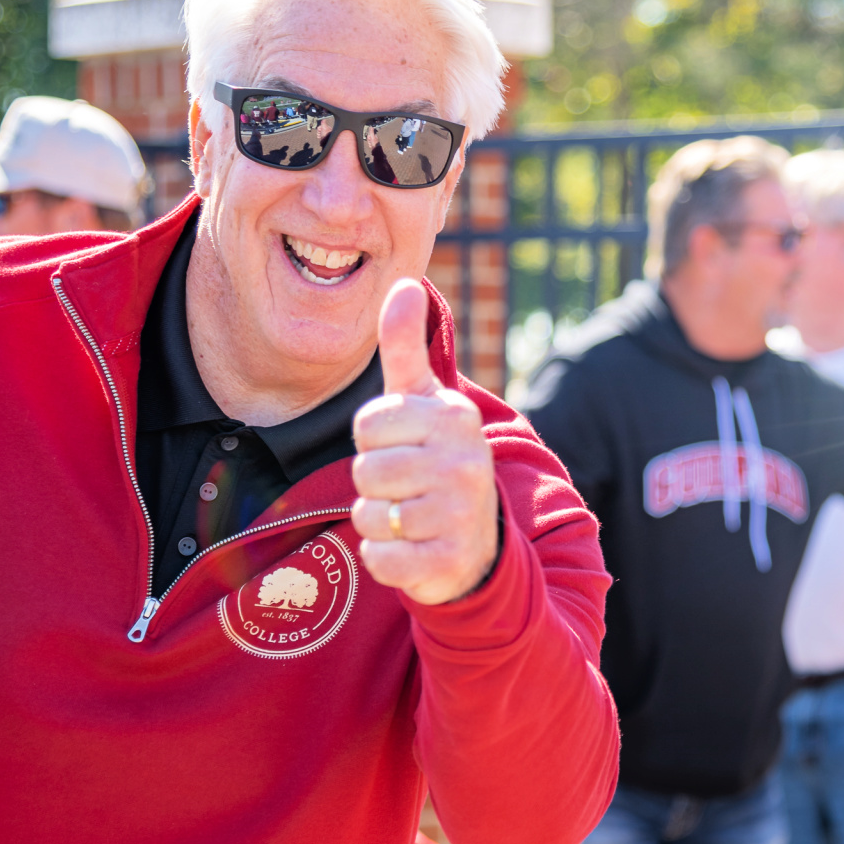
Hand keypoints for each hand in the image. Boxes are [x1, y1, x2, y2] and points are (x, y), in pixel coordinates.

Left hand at [350, 279, 499, 604]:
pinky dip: (386, 559)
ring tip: (412, 516)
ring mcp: (460, 514)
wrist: (478, 543)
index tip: (406, 448)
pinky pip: (380, 558)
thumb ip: (406, 345)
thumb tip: (405, 281)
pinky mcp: (448, 562)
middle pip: (365, 470)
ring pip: (369, 515)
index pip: (368, 425)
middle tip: (410, 487)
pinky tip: (415, 549)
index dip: (375, 441)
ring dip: (380, 522)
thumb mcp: (425, 402)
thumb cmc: (437, 460)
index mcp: (454, 417)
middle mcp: (464, 462)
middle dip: (376, 484)